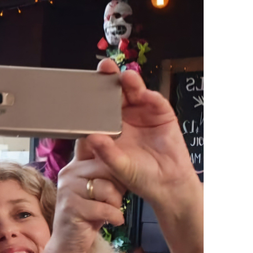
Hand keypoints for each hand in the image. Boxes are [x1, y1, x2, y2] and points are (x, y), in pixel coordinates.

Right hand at [49, 158, 125, 252]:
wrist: (70, 243)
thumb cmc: (90, 214)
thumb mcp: (99, 188)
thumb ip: (106, 171)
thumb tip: (126, 156)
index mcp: (75, 165)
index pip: (89, 144)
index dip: (107, 150)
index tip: (115, 161)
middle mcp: (68, 173)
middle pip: (105, 166)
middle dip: (118, 184)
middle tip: (115, 198)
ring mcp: (67, 190)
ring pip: (106, 187)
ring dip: (116, 202)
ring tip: (111, 209)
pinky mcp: (71, 208)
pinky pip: (104, 208)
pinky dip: (114, 216)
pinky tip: (113, 220)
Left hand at [80, 58, 199, 212]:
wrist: (168, 184)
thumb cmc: (140, 177)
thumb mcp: (119, 166)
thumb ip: (106, 152)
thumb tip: (91, 138)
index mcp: (110, 128)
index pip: (99, 107)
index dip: (93, 95)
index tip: (84, 84)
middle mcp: (125, 117)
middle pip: (116, 94)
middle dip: (110, 80)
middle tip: (105, 68)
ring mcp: (143, 113)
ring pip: (135, 93)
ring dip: (130, 83)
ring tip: (125, 77)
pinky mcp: (162, 114)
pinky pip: (156, 101)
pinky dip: (150, 96)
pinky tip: (145, 94)